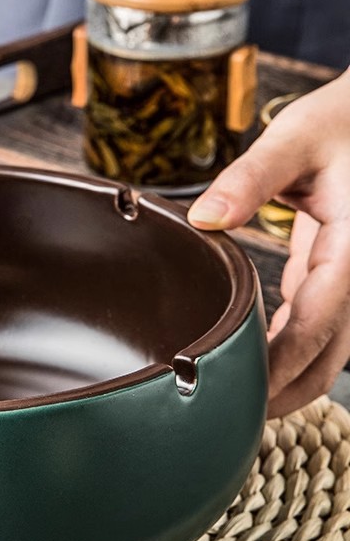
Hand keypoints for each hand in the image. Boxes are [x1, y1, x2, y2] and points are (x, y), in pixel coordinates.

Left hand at [188, 71, 349, 416]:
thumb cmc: (344, 120)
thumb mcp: (295, 139)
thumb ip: (250, 178)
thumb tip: (205, 218)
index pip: (315, 325)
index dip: (280, 367)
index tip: (243, 396)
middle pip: (331, 353)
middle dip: (290, 390)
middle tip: (240, 419)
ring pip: (333, 343)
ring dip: (296, 374)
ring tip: (249, 401)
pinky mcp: (342, 267)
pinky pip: (322, 318)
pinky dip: (294, 343)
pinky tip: (261, 354)